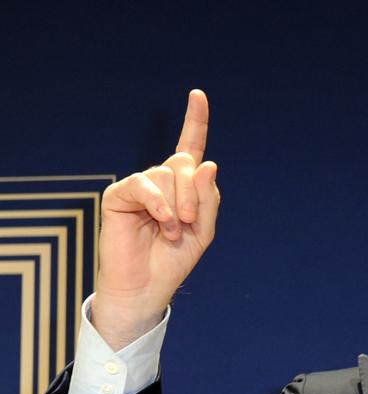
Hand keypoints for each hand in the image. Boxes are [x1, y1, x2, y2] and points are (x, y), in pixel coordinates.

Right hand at [94, 89, 220, 349]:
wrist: (147, 286)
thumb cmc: (174, 260)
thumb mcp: (204, 231)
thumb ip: (208, 199)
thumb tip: (207, 164)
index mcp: (184, 188)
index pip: (190, 148)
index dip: (195, 121)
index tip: (198, 94)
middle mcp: (161, 182)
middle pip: (185, 164)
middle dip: (195, 195)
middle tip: (191, 223)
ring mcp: (140, 186)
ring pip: (168, 175)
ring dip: (179, 206)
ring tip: (174, 232)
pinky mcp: (120, 195)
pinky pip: (146, 185)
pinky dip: (160, 206)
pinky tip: (163, 224)